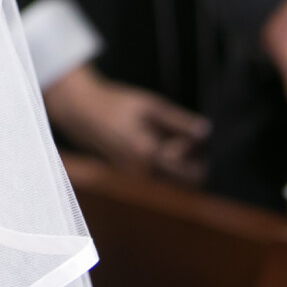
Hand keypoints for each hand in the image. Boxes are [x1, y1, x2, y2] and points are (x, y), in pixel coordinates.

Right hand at [41, 64, 208, 184]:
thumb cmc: (116, 104)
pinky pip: (152, 175)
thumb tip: (207, 132)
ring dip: (173, 161)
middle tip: (180, 135)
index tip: (190, 136)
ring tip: (163, 135)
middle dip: (187, 161)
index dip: (199, 157)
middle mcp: (141, 173)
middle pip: (181, 182)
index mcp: (149, 156)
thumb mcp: (151, 106)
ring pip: (166, 179)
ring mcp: (132, 176)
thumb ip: (180, 121)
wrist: (79, 111)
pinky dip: (158, 161)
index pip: (191, 176)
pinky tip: (149, 140)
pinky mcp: (126, 173)